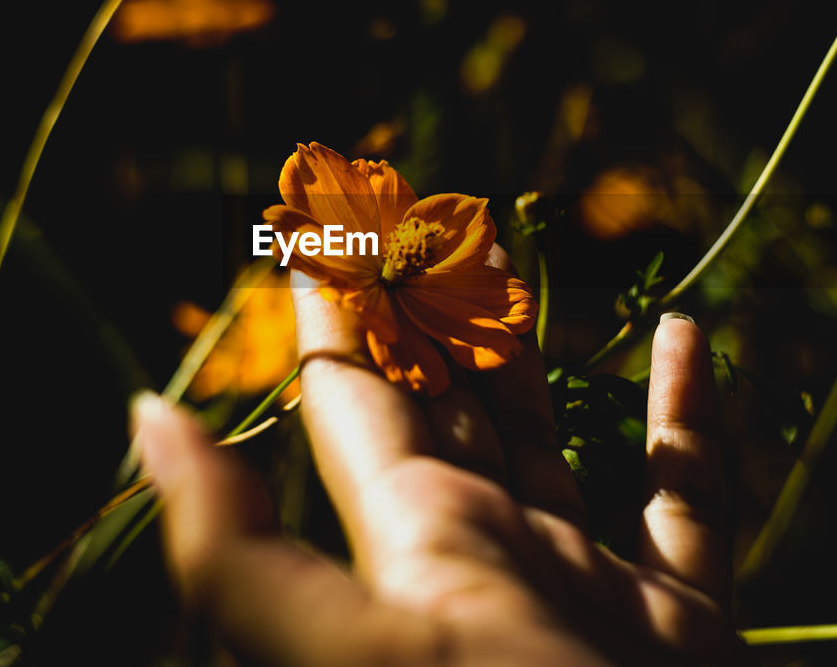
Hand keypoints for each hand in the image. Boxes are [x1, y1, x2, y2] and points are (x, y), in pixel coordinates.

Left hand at [133, 250, 741, 664]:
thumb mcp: (352, 654)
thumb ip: (237, 550)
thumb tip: (143, 414)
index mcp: (415, 542)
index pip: (356, 393)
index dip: (337, 305)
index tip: (326, 216)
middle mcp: (492, 553)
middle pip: (448, 399)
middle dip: (428, 306)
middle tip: (414, 213)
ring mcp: (588, 584)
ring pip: (552, 435)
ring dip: (531, 349)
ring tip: (511, 262)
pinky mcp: (684, 622)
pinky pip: (692, 498)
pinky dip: (691, 421)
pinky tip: (691, 339)